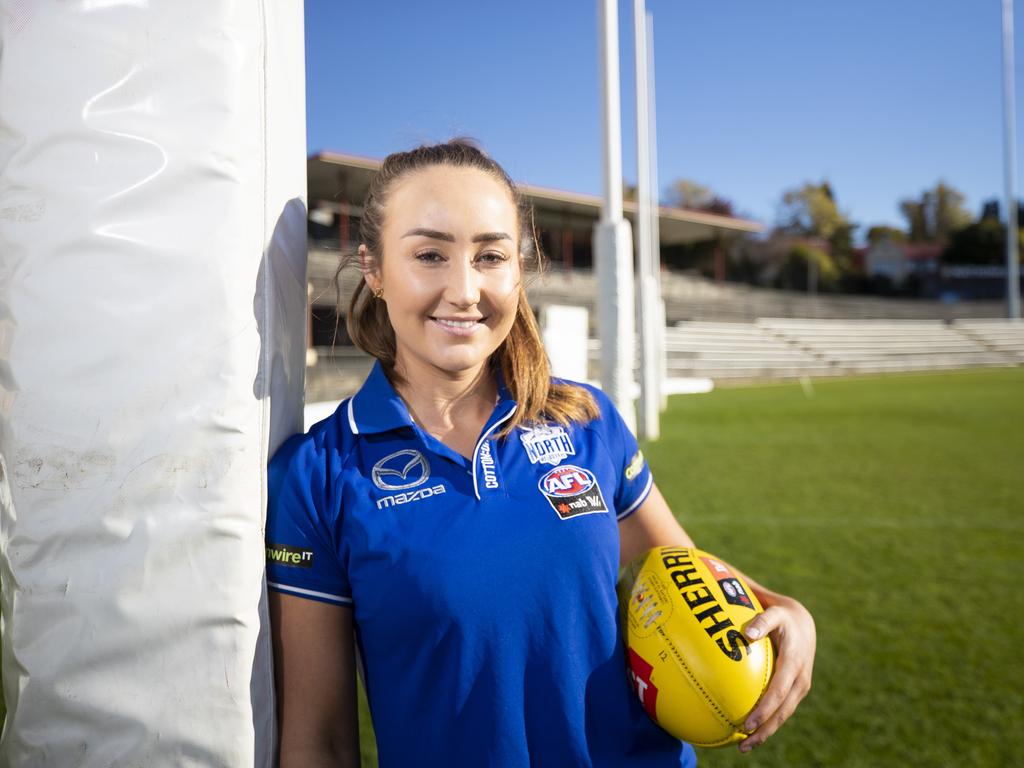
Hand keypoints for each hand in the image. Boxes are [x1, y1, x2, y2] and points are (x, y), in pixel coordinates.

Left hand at [738, 593, 815, 752]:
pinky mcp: (795, 690)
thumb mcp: (774, 612)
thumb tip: (747, 634)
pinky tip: (749, 730)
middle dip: (764, 730)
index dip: (764, 709)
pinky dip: (768, 722)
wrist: (803, 622)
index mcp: (794, 664)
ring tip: (744, 746)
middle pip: (782, 712)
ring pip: (783, 715)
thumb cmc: (782, 616)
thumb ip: (761, 621)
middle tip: (743, 744)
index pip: (778, 692)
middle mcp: (800, 680)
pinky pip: (782, 709)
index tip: (747, 723)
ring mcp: (799, 687)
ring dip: (766, 732)